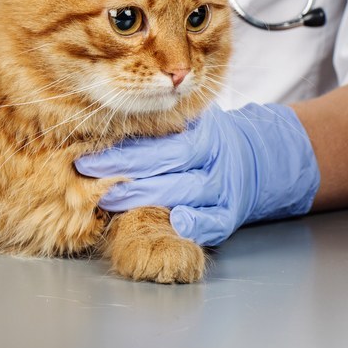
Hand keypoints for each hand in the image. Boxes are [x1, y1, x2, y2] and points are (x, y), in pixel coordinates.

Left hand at [74, 103, 320, 245]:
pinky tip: (176, 222)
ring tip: (108, 201)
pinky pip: (214, 221)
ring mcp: (223, 188)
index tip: (86, 158)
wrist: (261, 159)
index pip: (154, 144)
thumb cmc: (208, 141)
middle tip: (88, 180)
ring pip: (183, 193)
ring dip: (144, 199)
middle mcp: (212, 159)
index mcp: (200, 133)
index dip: (119, 153)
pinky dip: (196, 223)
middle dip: (121, 175)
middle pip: (164, 167)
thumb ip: (156, 127)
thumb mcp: (189, 124)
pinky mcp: (231, 213)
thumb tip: (102, 128)